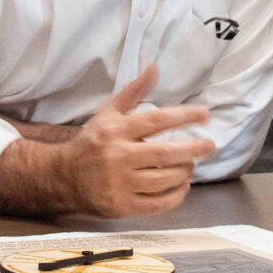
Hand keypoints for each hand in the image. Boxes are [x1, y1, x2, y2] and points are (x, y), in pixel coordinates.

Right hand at [52, 66, 215, 217]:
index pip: (156, 120)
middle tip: (209, 145)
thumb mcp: (109, 113)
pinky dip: (176, 195)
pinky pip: (158, 203)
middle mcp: (118, 156)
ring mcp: (120, 183)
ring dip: (184, 172)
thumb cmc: (92, 142)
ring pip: (164, 179)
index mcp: (117, 130)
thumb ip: (134, 92)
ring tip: (190, 165)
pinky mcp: (122, 205)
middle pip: (164, 153)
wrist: (63, 177)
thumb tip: (154, 67)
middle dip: (193, 149)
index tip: (205, 114)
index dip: (184, 116)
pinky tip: (181, 186)